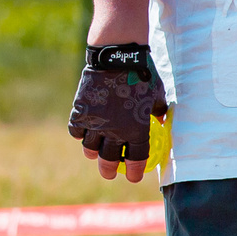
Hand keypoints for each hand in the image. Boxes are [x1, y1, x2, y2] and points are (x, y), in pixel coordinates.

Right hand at [68, 43, 168, 181]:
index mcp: (137, 130)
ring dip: (93, 153)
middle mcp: (115, 132)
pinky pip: (76, 132)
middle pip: (109, 160)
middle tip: (110, 174)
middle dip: (109, 171)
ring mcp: (95, 123)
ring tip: (95, 153)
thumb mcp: (157, 95)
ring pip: (90, 148)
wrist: (117, 58)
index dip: (135, 171)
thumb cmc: (142, 75)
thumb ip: (158, 111)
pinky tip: (83, 133)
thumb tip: (161, 120)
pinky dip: (79, 134)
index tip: (134, 177)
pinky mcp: (80, 112)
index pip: (136, 159)